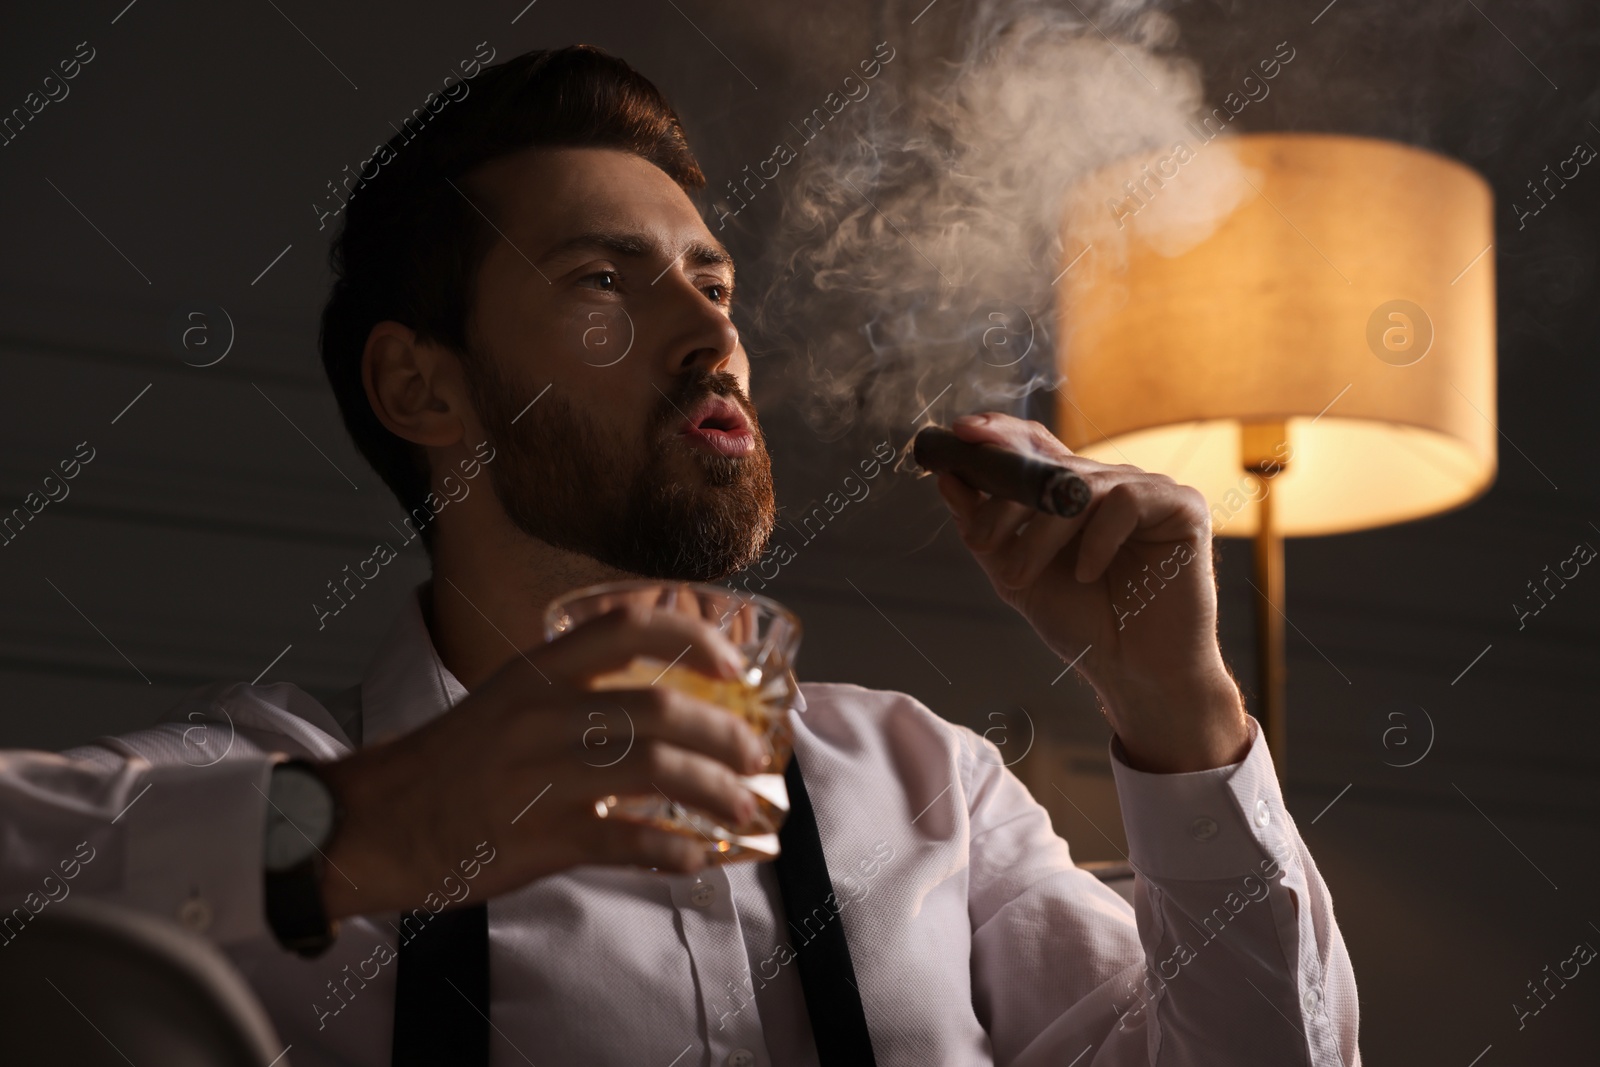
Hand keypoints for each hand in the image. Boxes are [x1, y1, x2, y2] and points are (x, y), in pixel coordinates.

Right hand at [315, 605, 769, 919]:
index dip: (690, 638)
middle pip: (657, 708)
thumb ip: (574, 685)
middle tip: (753, 754)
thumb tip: (662, 675)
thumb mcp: (506, 699)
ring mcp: (537, 778)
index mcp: (534, 672)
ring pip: (652, 772)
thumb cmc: (450, 763)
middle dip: (722, 732)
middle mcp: (539, 715)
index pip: (624, 629)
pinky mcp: (534, 839)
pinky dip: (671, 848)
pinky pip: (623, 838)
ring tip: (743, 809)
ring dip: (713, 791)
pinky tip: (696, 856)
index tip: (732, 663)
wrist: (373, 823)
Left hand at [936, 412, 1248, 772]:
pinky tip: (1087, 574)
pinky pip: (1127, 501)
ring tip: (1020, 576)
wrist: (1137, 675)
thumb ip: (985, 530)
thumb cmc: (1085, 627)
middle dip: (1006, 503)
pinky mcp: (1182, 506)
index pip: (1036, 447)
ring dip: (1041, 534)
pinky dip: (1097, 540)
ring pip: (1081, 487)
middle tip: (980, 540)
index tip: (960, 434)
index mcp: (1075, 496)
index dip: (1000, 434)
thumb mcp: (1018, 576)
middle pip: (1050, 469)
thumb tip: (947, 479)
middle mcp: (1111, 485)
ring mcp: (1148, 492)